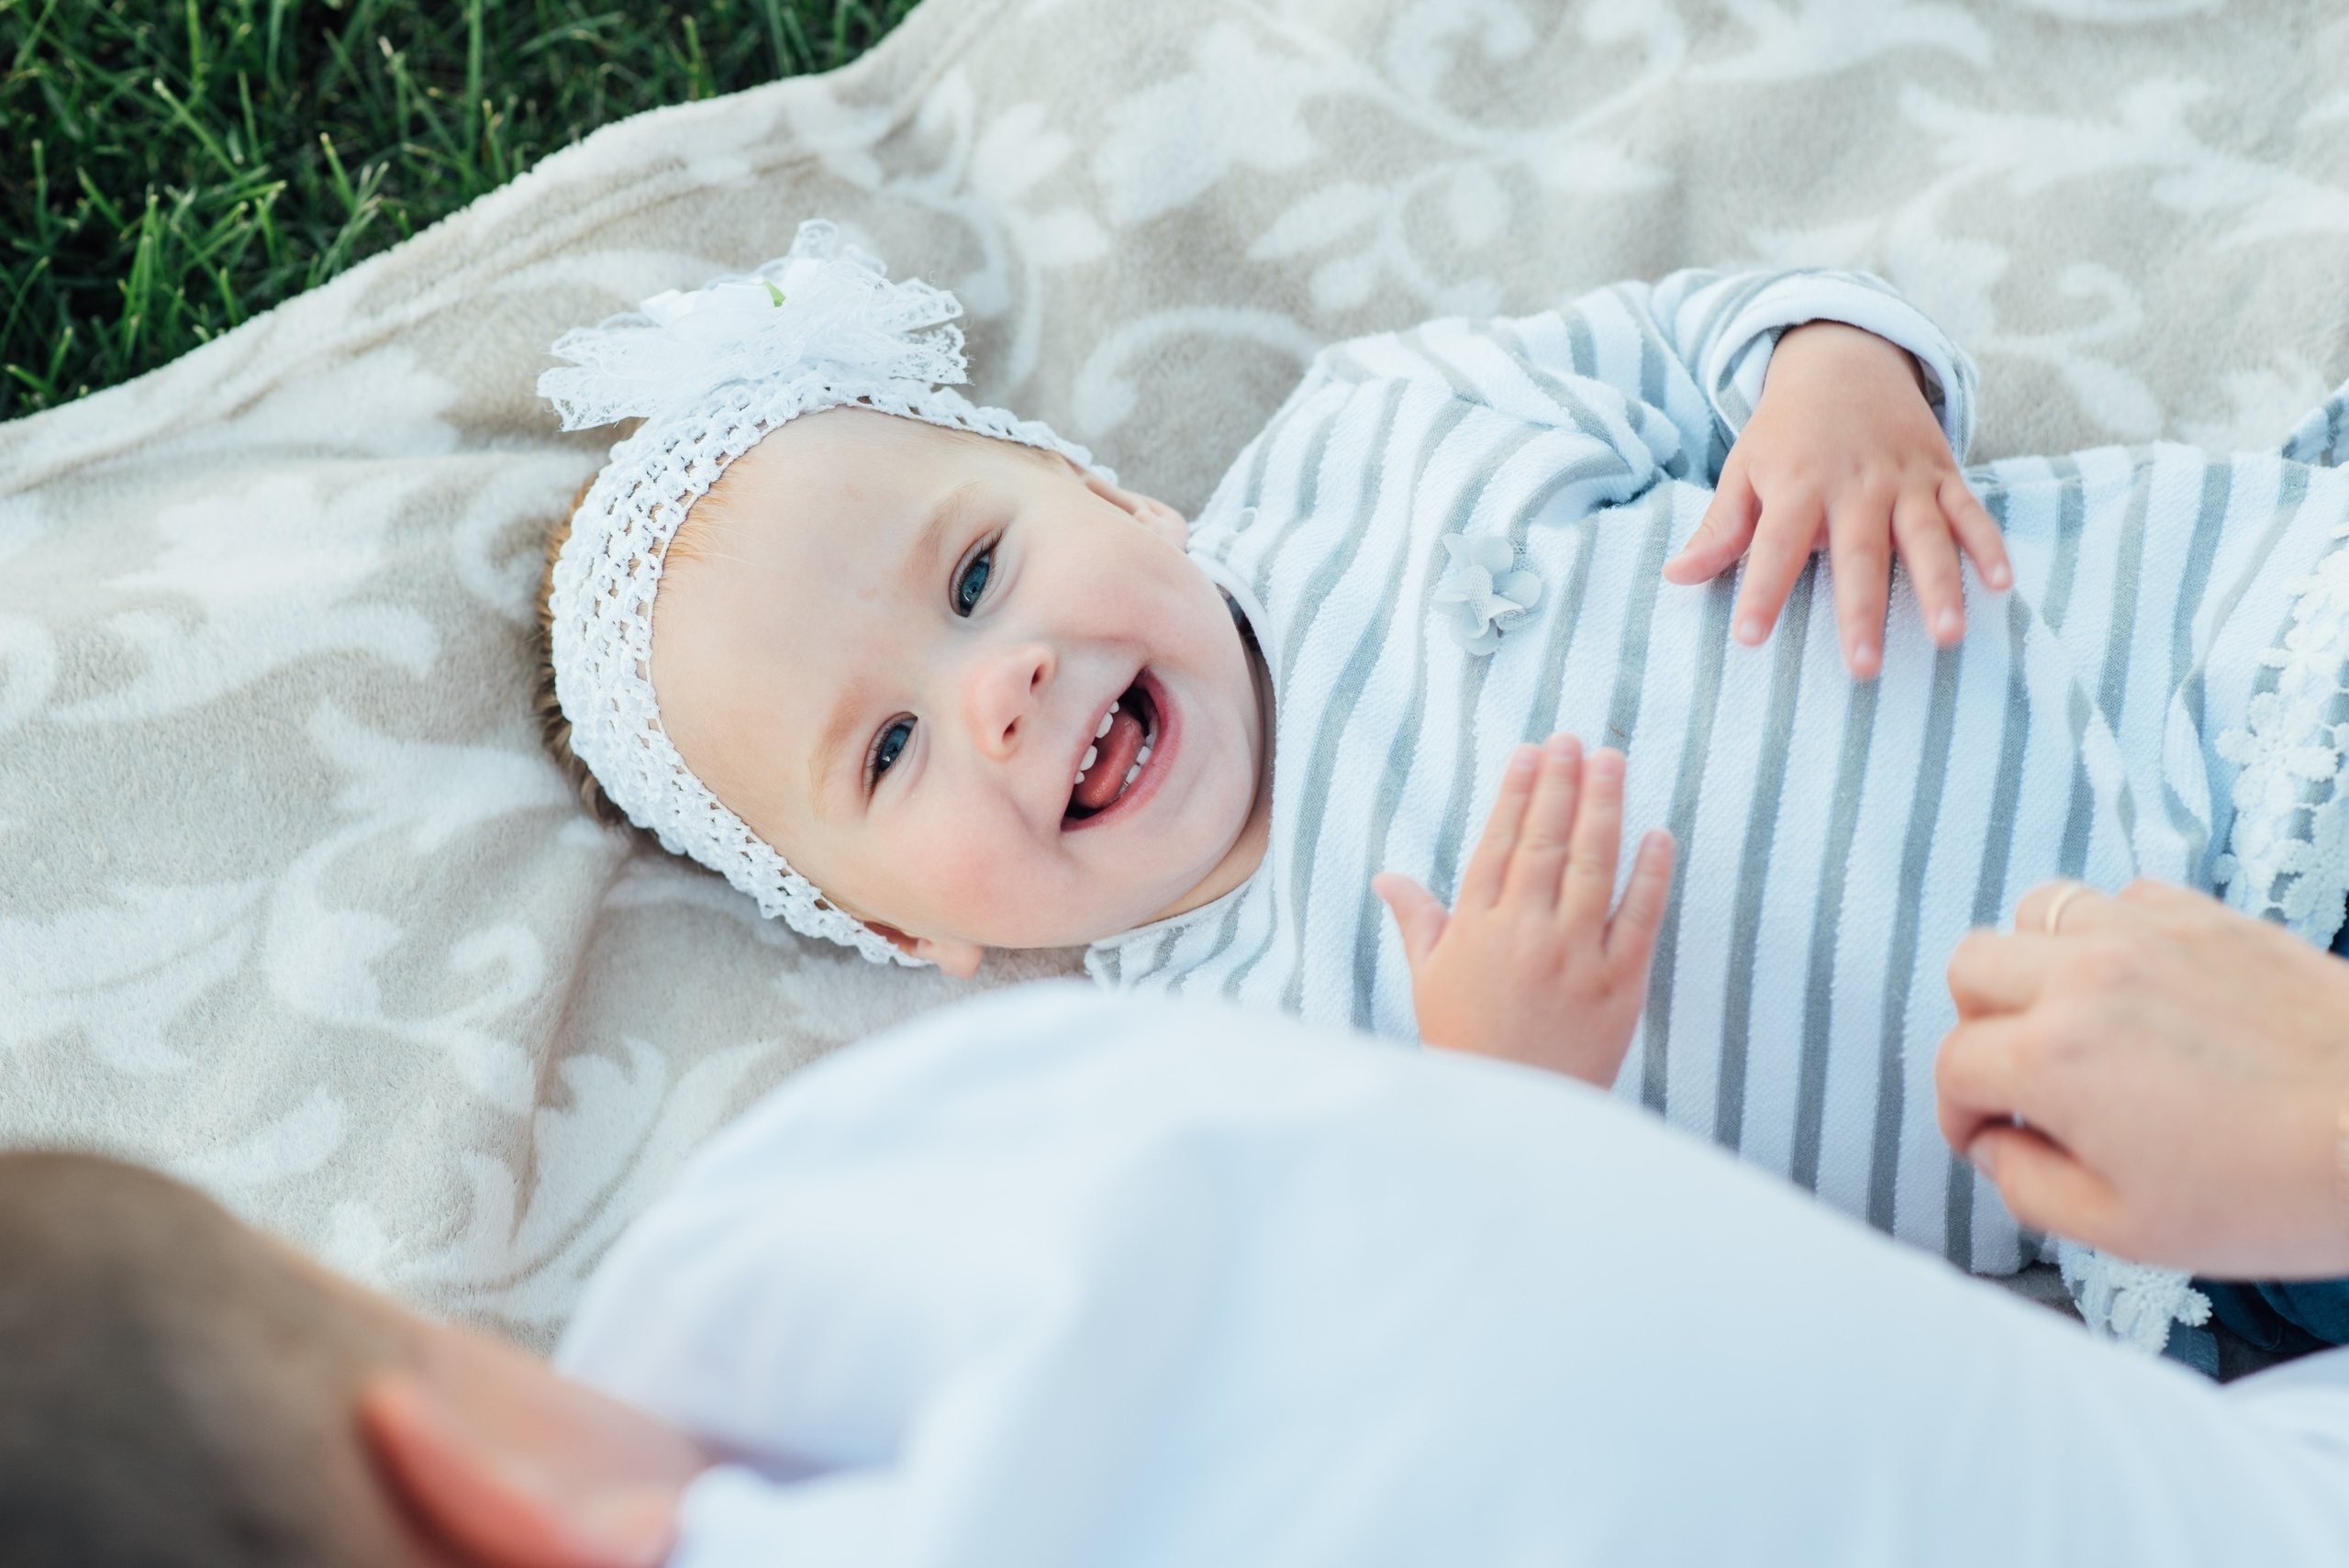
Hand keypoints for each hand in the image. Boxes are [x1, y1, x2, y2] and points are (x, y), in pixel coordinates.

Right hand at [1374, 735, 1673, 1085]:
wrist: (1513, 1115)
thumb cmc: (1467, 1044)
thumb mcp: (1429, 979)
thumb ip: (1417, 920)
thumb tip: (1387, 877)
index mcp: (1477, 927)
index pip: (1500, 842)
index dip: (1518, 792)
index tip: (1533, 752)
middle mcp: (1525, 933)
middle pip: (1547, 841)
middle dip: (1562, 784)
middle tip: (1576, 739)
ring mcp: (1576, 956)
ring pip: (1593, 866)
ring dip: (1604, 808)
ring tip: (1612, 762)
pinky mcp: (1620, 984)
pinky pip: (1641, 917)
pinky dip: (1651, 874)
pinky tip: (1658, 834)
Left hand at [1662, 321, 2010, 680]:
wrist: (1845, 360)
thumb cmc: (1785, 431)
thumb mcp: (1744, 468)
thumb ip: (1720, 528)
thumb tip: (1674, 576)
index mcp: (1798, 486)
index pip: (1775, 547)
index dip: (1762, 591)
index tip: (1749, 637)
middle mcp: (1855, 485)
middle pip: (1859, 555)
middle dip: (1862, 612)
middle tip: (1863, 668)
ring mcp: (1904, 480)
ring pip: (1926, 537)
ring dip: (1940, 586)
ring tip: (1947, 635)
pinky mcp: (1942, 474)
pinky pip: (1970, 512)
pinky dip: (1989, 544)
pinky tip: (2002, 585)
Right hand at [1937, 878, 2348, 1278]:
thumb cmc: (2278, 1189)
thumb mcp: (2130, 1232)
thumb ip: (2030, 1189)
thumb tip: (1998, 1149)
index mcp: (2054, 1058)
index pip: (1953, 1064)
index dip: (1960, 1113)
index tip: (1989, 1135)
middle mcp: (2085, 977)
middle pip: (1970, 969)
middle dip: (1977, 1027)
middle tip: (2018, 1073)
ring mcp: (2145, 933)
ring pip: (2035, 913)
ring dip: (2033, 965)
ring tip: (2071, 1014)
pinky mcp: (2205, 915)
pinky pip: (2120, 896)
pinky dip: (2109, 934)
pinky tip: (2140, 984)